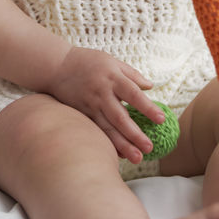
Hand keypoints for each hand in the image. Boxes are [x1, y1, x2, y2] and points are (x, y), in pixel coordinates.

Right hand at [48, 46, 166, 162]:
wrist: (56, 66)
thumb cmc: (88, 61)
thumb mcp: (112, 61)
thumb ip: (132, 74)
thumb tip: (150, 86)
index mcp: (112, 77)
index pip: (134, 94)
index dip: (148, 107)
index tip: (161, 120)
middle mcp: (102, 93)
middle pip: (120, 117)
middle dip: (135, 134)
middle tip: (149, 148)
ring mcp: (90, 105)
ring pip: (107, 128)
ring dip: (122, 144)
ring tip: (136, 158)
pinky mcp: (82, 114)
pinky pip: (96, 131)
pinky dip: (107, 143)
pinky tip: (118, 154)